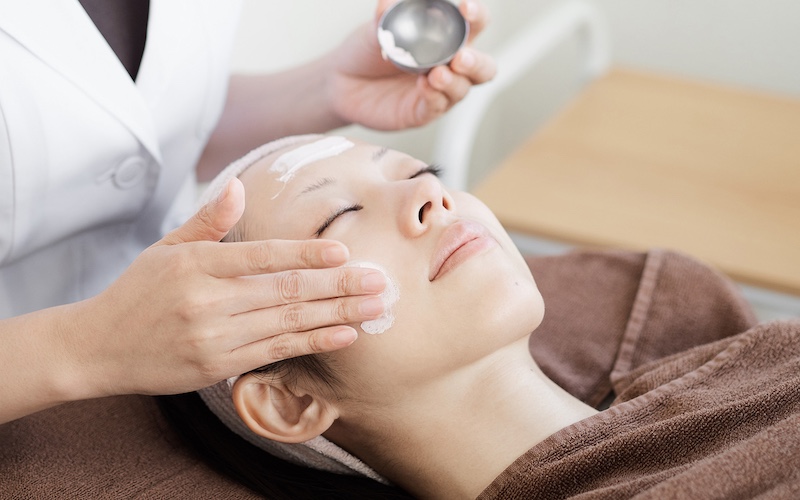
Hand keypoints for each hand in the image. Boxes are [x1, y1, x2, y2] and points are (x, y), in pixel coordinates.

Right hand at [72, 179, 385, 396]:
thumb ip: (207, 221)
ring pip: (287, 323)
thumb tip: (237, 186)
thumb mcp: (165, 249)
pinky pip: (275, 351)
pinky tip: (344, 335)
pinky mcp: (217, 366)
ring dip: (336, 315)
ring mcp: (213, 337)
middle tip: (379, 281)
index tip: (344, 253)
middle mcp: (207, 301)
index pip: (261, 256)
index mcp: (196, 265)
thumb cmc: (138, 292)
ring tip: (374, 307)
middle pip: (285, 292)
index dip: (305, 256)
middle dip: (338, 287)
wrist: (99, 347)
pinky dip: (313, 342)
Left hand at [328, 0, 495, 129]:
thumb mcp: (376, 28)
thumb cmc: (366, 51)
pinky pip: (437, 106)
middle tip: (462, 57)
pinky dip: (434, 96)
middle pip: (483, 67)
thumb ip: (386, 14)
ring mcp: (438, 91)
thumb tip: (389, 2)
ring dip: (453, 81)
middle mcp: (448, 65)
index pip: (474, 25)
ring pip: (462, 89)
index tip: (466, 8)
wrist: (340, 82)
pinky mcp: (422, 112)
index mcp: (446, 38)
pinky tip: (424, 86)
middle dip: (476, 62)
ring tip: (437, 74)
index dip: (476, 16)